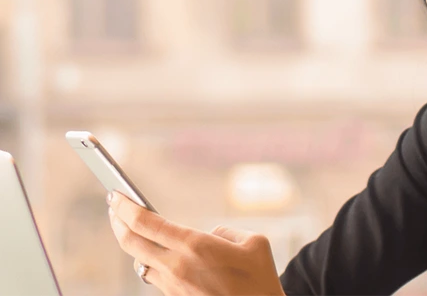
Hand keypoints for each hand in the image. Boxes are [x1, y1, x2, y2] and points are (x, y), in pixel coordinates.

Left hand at [107, 191, 285, 295]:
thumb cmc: (260, 280)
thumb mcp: (253, 242)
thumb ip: (224, 232)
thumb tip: (206, 236)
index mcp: (196, 246)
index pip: (146, 223)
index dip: (126, 207)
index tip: (115, 194)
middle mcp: (178, 267)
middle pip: (131, 242)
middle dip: (117, 220)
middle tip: (112, 204)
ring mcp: (174, 286)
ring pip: (138, 259)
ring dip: (129, 240)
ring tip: (125, 224)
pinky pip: (152, 274)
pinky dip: (145, 256)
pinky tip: (148, 248)